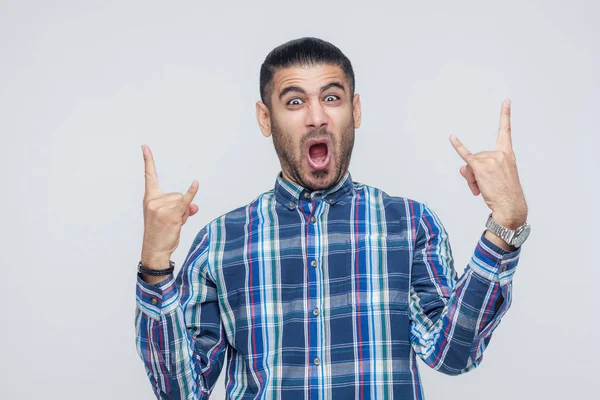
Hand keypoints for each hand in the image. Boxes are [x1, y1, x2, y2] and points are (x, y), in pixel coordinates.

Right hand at [141, 145, 198, 268]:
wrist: (155, 250)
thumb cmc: (161, 233)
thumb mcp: (168, 217)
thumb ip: (181, 207)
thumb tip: (193, 204)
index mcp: (149, 198)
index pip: (149, 176)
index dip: (148, 161)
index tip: (145, 146)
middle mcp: (154, 200)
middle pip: (177, 194)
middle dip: (179, 208)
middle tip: (170, 222)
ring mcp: (162, 207)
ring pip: (183, 201)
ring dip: (183, 213)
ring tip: (173, 224)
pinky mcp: (172, 214)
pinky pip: (185, 201)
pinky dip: (192, 192)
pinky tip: (195, 183)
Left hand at [449, 98, 527, 229]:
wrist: (510, 207)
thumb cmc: (504, 193)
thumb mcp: (494, 176)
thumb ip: (478, 167)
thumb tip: (462, 167)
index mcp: (507, 153)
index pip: (506, 131)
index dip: (505, 115)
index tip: (506, 100)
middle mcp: (500, 153)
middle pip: (477, 157)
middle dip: (476, 173)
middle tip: (485, 187)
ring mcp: (490, 159)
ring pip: (470, 165)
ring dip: (472, 180)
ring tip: (481, 190)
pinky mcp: (481, 167)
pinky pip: (466, 156)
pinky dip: (458, 147)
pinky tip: (451, 137)